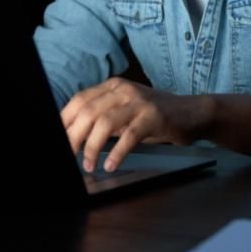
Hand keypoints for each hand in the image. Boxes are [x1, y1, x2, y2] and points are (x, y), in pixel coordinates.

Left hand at [60, 77, 209, 172]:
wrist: (193, 112)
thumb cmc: (155, 116)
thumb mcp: (126, 111)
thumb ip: (103, 117)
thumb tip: (74, 136)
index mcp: (112, 86)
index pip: (79, 100)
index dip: (65, 121)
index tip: (57, 140)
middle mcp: (123, 90)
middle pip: (88, 111)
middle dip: (74, 136)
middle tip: (68, 156)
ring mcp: (139, 102)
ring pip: (105, 122)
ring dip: (92, 147)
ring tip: (88, 165)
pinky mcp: (154, 116)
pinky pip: (129, 136)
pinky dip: (117, 153)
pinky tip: (111, 165)